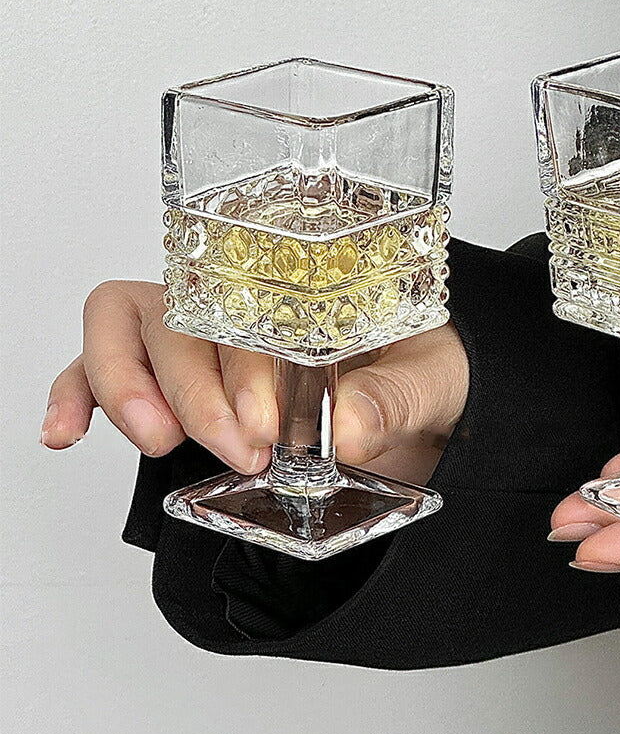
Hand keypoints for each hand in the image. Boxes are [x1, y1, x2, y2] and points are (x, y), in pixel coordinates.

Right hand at [41, 280, 468, 483]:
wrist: (428, 401)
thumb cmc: (427, 371)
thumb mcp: (438, 378)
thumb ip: (400, 394)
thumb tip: (353, 426)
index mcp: (309, 286)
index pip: (247, 300)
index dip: (245, 364)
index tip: (264, 426)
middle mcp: (248, 302)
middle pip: (182, 314)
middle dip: (198, 388)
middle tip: (236, 447)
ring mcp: (205, 336)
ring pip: (127, 324)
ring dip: (127, 383)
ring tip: (157, 439)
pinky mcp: (174, 379)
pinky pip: (101, 364)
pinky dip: (77, 391)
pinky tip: (67, 430)